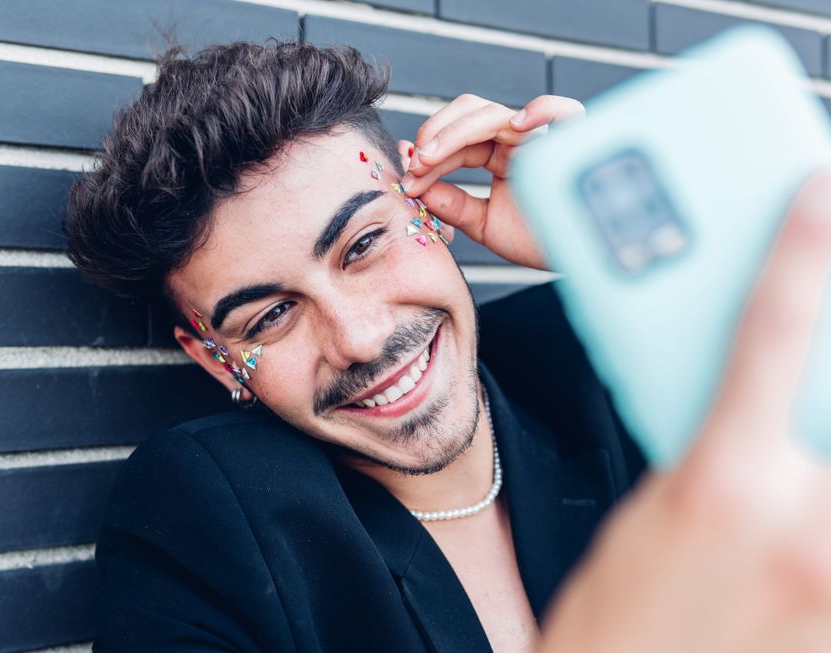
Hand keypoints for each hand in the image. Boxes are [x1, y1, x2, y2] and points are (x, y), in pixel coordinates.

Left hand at [398, 94, 584, 269]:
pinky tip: (515, 125)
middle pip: (471, 113)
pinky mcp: (573, 145)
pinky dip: (542, 111)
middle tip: (416, 164)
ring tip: (432, 156)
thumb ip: (451, 204)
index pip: (458, 143)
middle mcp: (520, 141)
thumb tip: (416, 186)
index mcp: (500, 156)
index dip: (429, 156)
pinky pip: (566, 113)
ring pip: (496, 112)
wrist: (576, 261)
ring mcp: (544, 139)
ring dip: (456, 131)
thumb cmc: (536, 242)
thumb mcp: (484, 224)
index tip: (407, 181)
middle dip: (437, 134)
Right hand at [537, 171, 830, 652]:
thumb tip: (745, 373)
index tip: (815, 189)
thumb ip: (707, 434)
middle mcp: (808, 528)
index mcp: (724, 485)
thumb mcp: (654, 504)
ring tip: (809, 390)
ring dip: (830, 397)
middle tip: (827, 267)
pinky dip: (829, 466)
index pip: (769, 333)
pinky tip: (809, 457)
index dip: (798, 251)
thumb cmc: (623, 614)